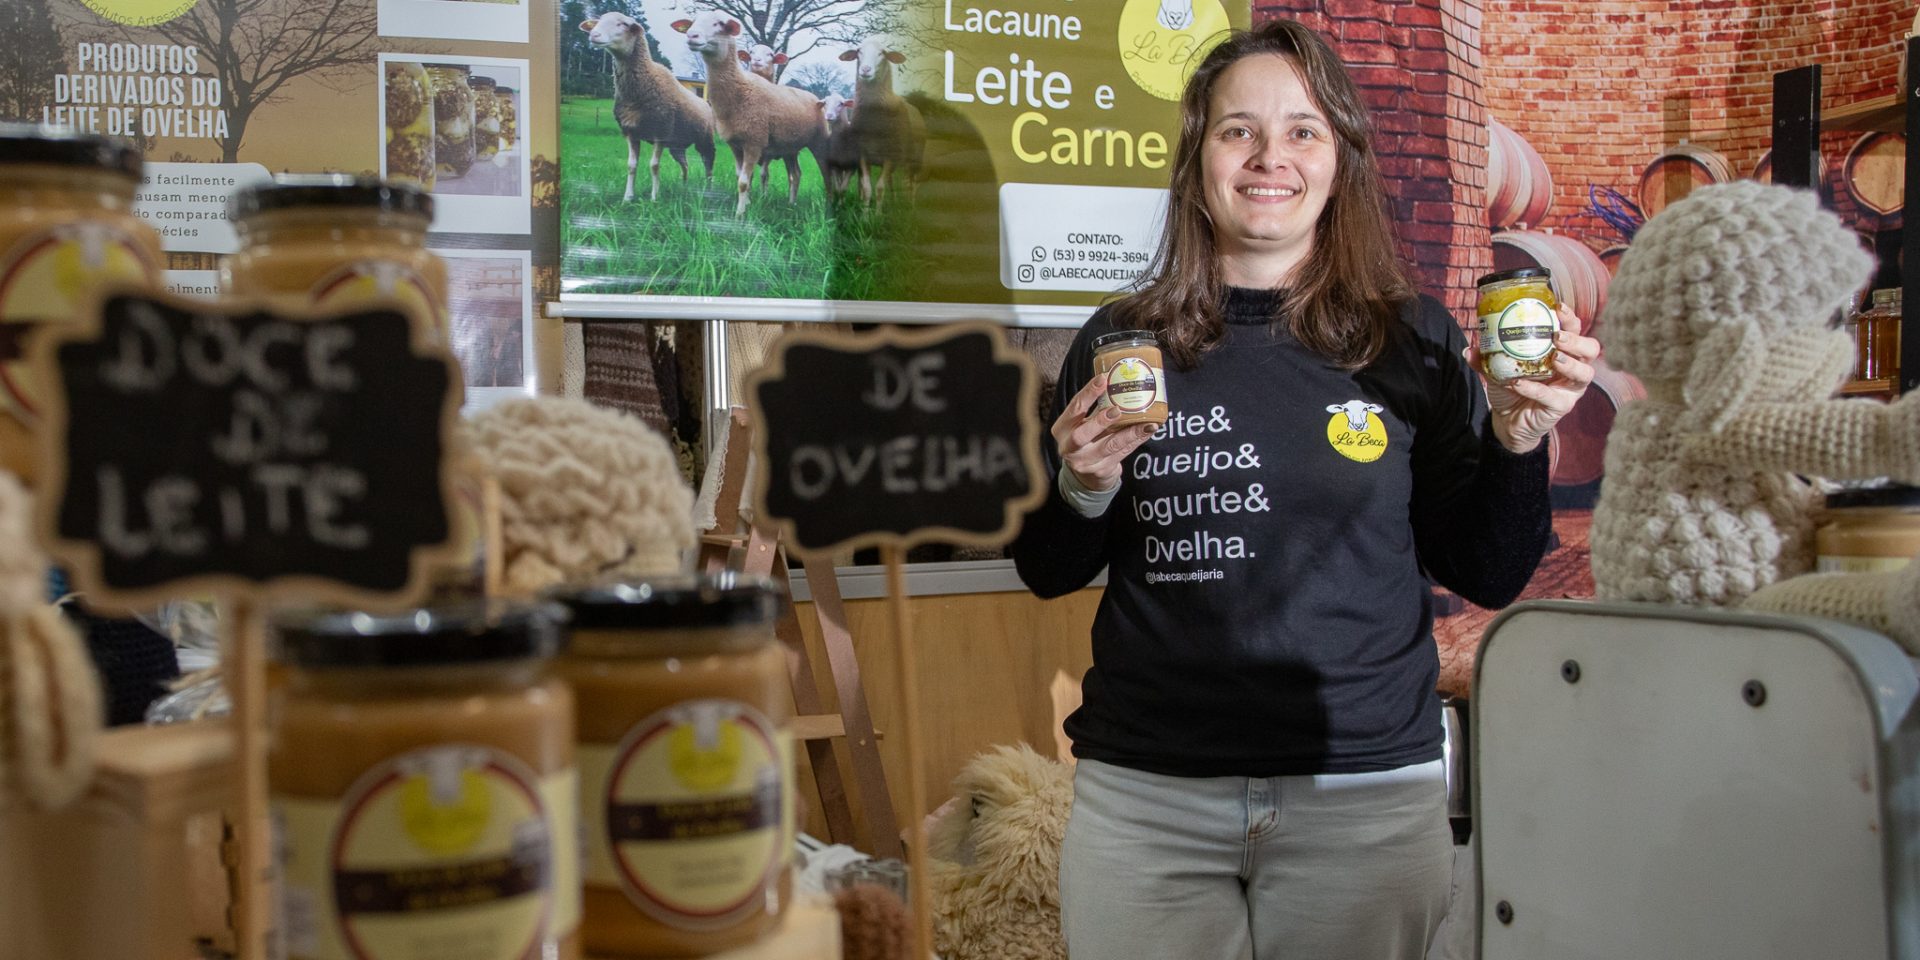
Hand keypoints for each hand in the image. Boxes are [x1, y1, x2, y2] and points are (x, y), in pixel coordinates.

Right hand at [1053, 370, 1157, 490]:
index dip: (1088, 393)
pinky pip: (1122, 454)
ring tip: (1145, 423)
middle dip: (1099, 422)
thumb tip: (1120, 380)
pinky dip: (1136, 440)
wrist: (1086, 472)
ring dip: (1128, 434)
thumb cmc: (1086, 438)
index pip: (1074, 408)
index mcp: (1062, 429)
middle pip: (1081, 436)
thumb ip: (1096, 407)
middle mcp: (1069, 447)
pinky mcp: (1101, 470)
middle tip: (1117, 410)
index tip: (1103, 379)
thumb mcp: (1083, 423)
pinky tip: (1147, 430)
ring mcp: (1084, 462)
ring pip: (1108, 447)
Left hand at [1471, 302, 1598, 453]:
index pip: (1575, 330)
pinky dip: (1536, 389)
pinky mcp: (1561, 406)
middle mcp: (1572, 368)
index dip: (1570, 318)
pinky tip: (1519, 383)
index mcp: (1562, 351)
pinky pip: (1554, 397)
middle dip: (1576, 340)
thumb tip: (1469, 349)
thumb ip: (1485, 358)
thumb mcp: (1498, 368)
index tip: (1558, 307)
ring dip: (1570, 363)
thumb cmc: (1512, 387)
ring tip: (1554, 357)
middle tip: (1557, 336)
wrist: (1507, 420)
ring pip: (1585, 373)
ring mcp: (1570, 389)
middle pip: (1591, 349)